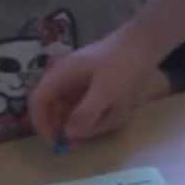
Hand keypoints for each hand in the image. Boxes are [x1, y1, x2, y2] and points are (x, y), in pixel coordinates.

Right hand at [28, 32, 170, 147]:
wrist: (146, 42)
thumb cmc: (124, 65)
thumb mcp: (106, 92)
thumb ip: (86, 114)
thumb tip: (68, 133)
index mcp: (61, 75)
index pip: (38, 102)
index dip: (42, 124)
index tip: (55, 142)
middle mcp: (66, 78)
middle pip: (56, 109)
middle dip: (71, 125)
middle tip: (87, 139)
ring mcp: (80, 82)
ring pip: (76, 110)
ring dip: (92, 120)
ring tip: (115, 114)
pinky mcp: (95, 85)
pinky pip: (92, 106)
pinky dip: (103, 114)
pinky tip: (120, 109)